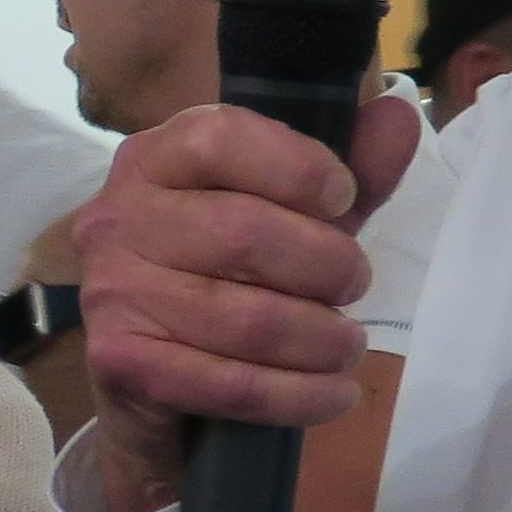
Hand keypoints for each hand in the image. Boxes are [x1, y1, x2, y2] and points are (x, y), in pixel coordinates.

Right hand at [71, 96, 420, 511]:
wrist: (156, 396)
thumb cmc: (225, 285)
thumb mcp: (292, 223)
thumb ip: (348, 173)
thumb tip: (400, 114)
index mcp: (154, 161)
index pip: (219, 138)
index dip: (296, 167)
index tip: (342, 201)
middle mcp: (118, 218)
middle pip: (243, 232)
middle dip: (325, 265)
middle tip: (355, 286)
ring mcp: (111, 293)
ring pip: (246, 317)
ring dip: (322, 339)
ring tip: (348, 346)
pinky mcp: (119, 364)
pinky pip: (230, 383)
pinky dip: (299, 396)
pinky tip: (332, 395)